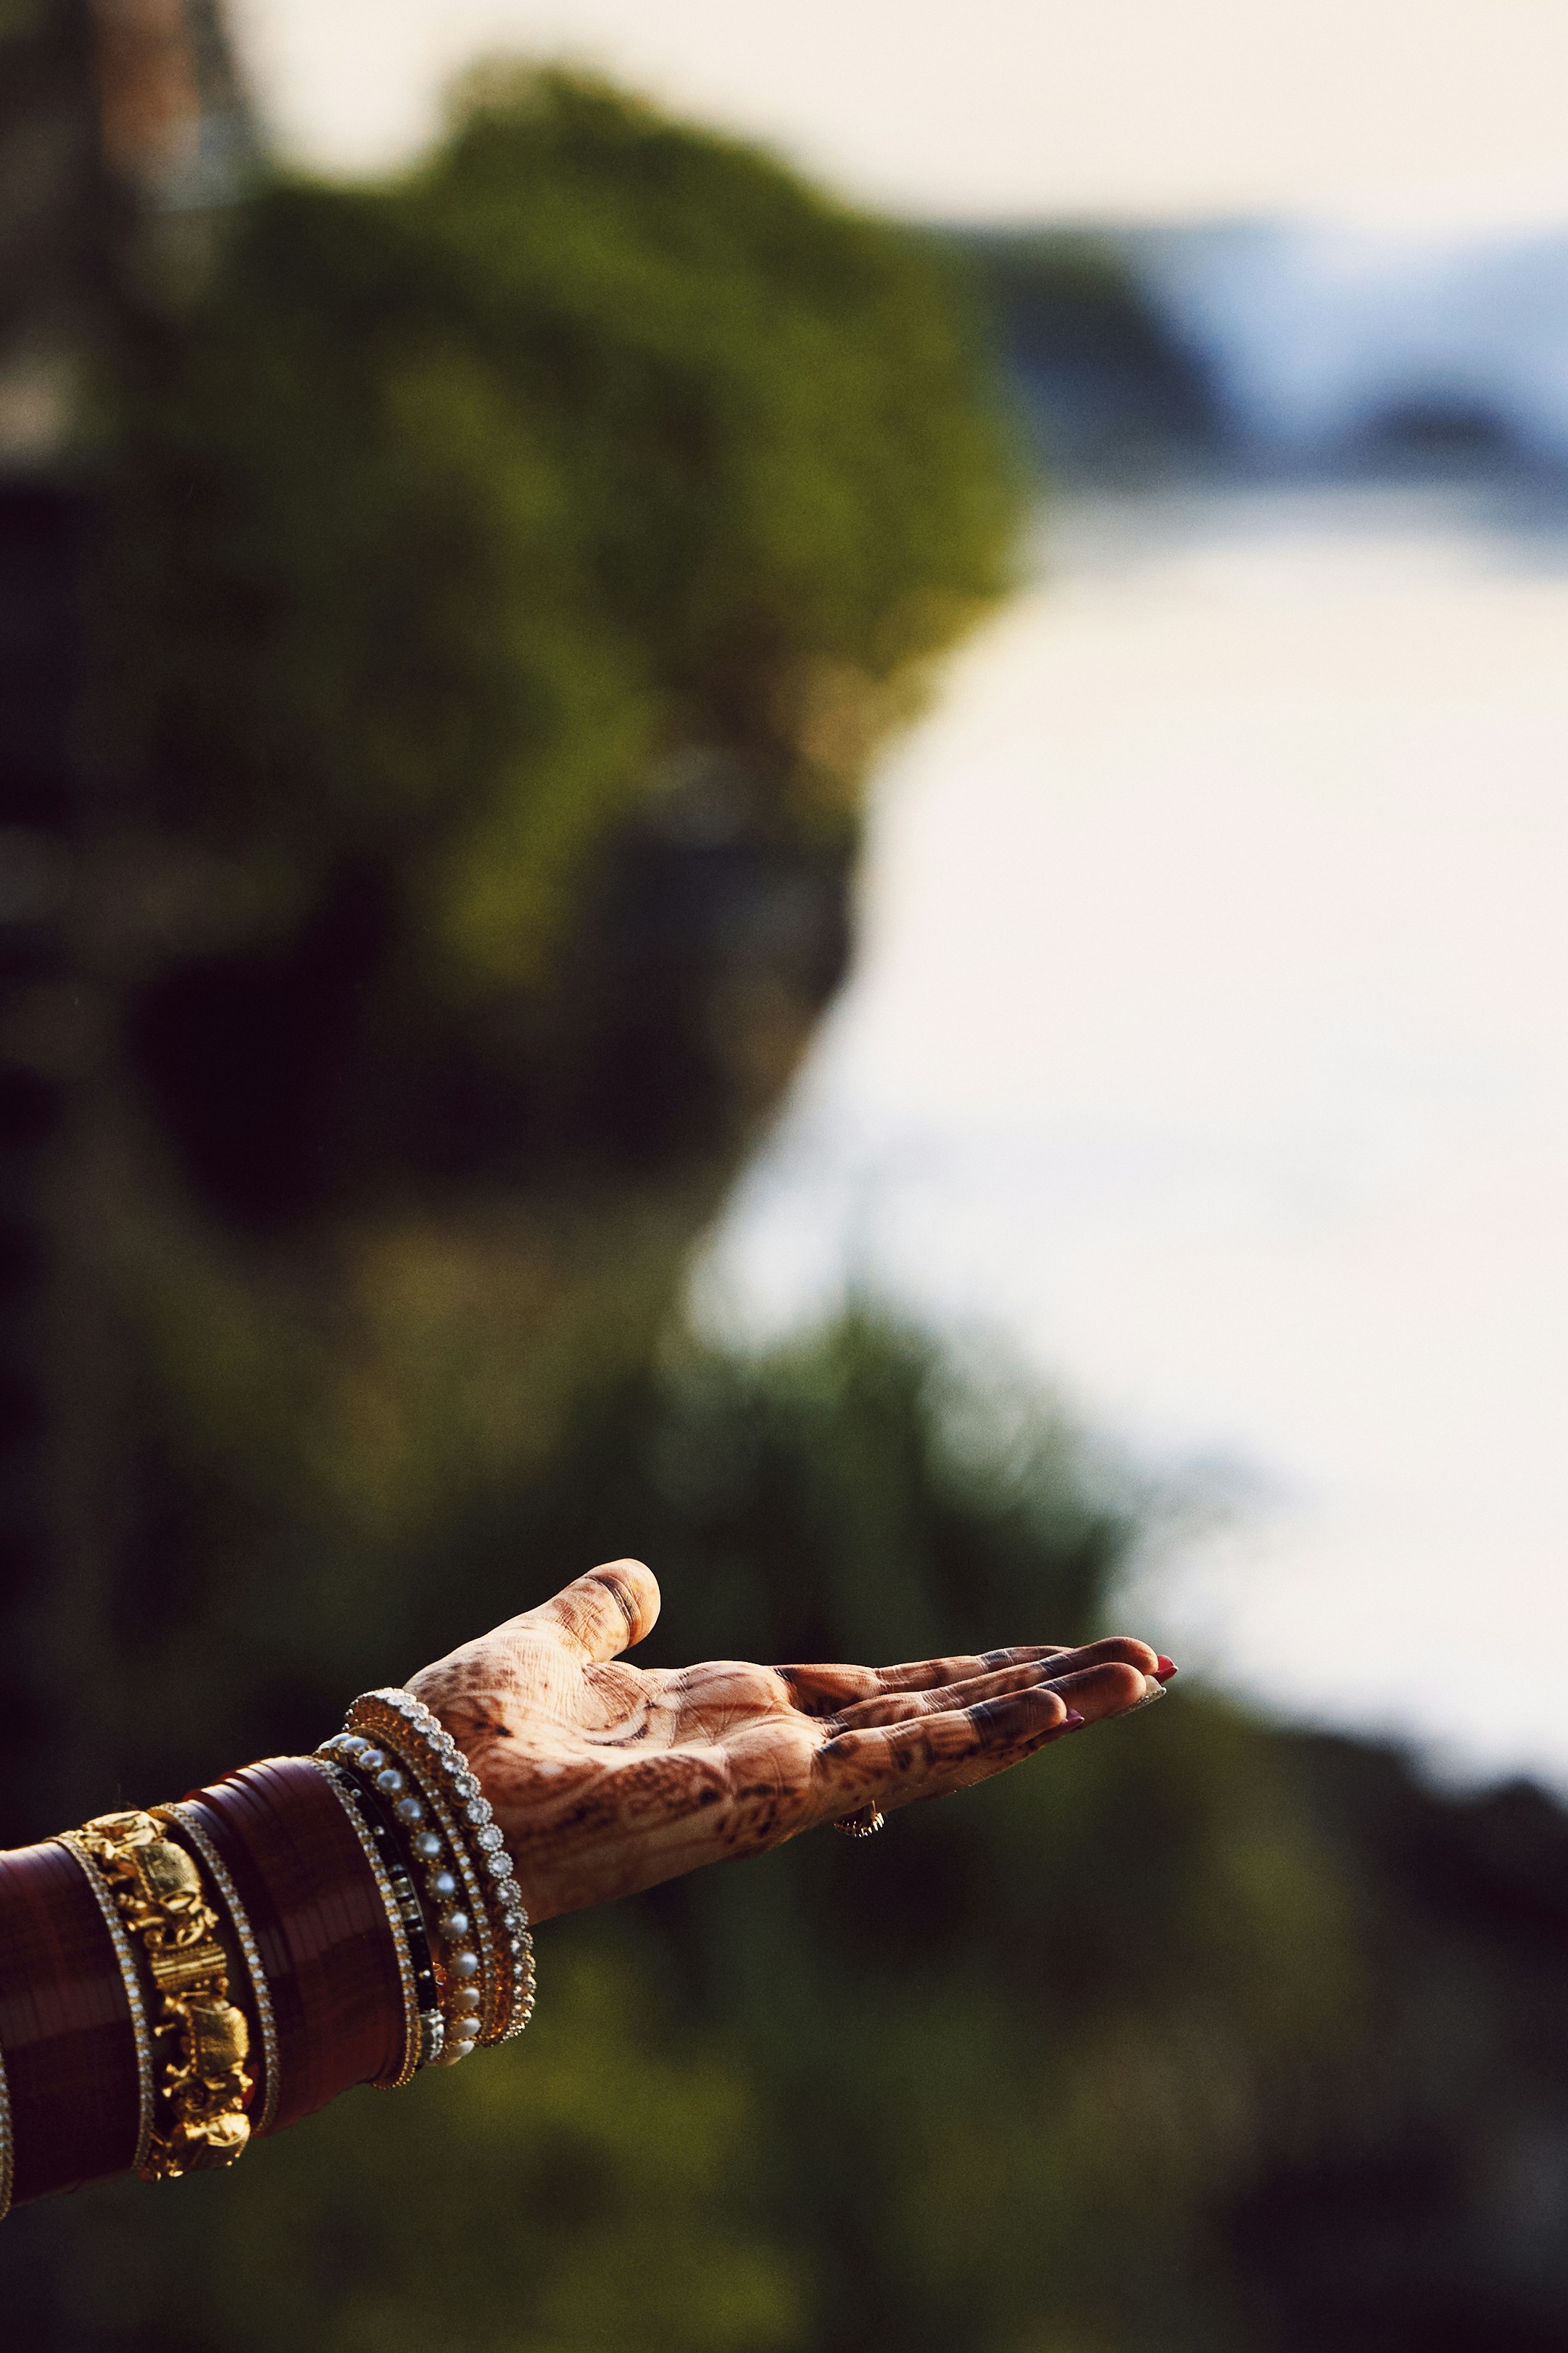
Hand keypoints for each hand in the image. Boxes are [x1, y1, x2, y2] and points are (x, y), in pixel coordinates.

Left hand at [409, 1559, 1171, 1922]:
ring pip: (942, 1744)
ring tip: (1138, 1678)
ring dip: (1043, 1711)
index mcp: (734, 1723)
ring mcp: (779, 1786)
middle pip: (937, 1719)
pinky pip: (890, 1762)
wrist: (407, 1814)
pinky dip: (974, 1735)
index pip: (879, 1695)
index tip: (1046, 1656)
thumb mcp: (547, 1649)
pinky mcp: (764, 1796)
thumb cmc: (459, 1747)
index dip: (964, 1676)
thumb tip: (638, 1579)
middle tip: (1145, 1667)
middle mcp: (774, 1762)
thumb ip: (598, 1614)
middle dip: (1041, 1693)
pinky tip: (1045, 1708)